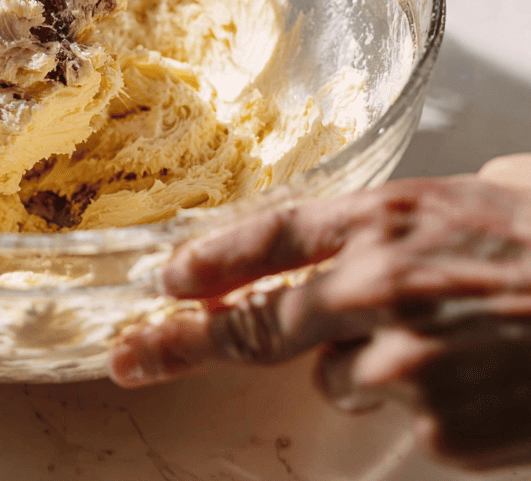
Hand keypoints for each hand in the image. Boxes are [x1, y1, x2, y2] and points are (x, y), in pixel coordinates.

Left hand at [109, 176, 530, 470]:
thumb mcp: (488, 192)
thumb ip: (415, 211)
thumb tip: (373, 224)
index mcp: (389, 217)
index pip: (268, 236)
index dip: (206, 261)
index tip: (158, 280)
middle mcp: (379, 285)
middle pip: (259, 324)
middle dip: (190, 341)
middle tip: (135, 354)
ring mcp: (406, 363)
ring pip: (332, 378)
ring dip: (361, 367)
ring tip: (443, 345)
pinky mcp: (442, 430)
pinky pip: (401, 420)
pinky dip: (426, 408)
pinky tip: (483, 383)